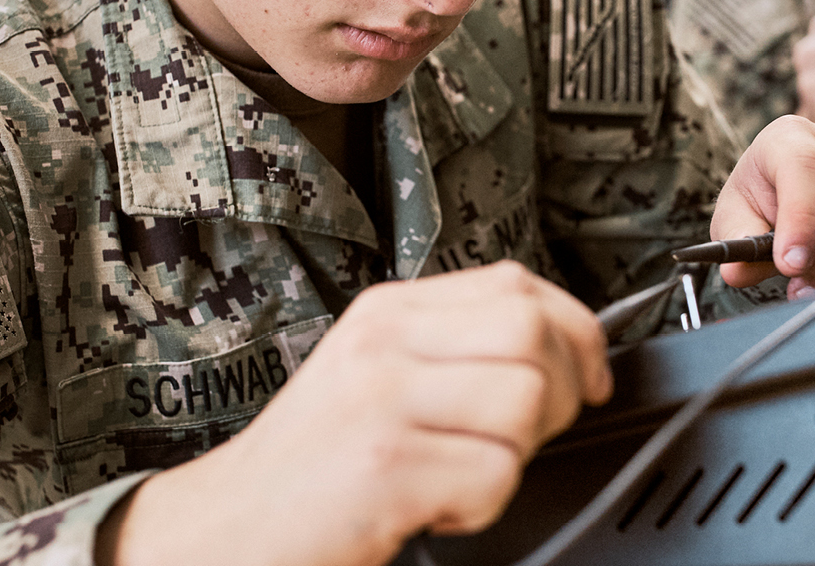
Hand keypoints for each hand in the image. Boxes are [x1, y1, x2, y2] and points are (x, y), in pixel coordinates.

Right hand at [99, 261, 610, 565]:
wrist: (226, 531)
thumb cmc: (309, 470)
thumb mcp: (373, 380)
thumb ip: (450, 352)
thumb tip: (559, 352)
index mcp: (387, 313)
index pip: (517, 283)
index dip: (576, 330)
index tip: (588, 376)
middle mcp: (385, 343)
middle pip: (534, 330)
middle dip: (565, 391)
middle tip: (527, 438)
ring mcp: (383, 401)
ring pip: (527, 398)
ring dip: (520, 453)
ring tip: (468, 474)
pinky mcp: (386, 466)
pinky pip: (497, 473)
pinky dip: (484, 505)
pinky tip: (440, 508)